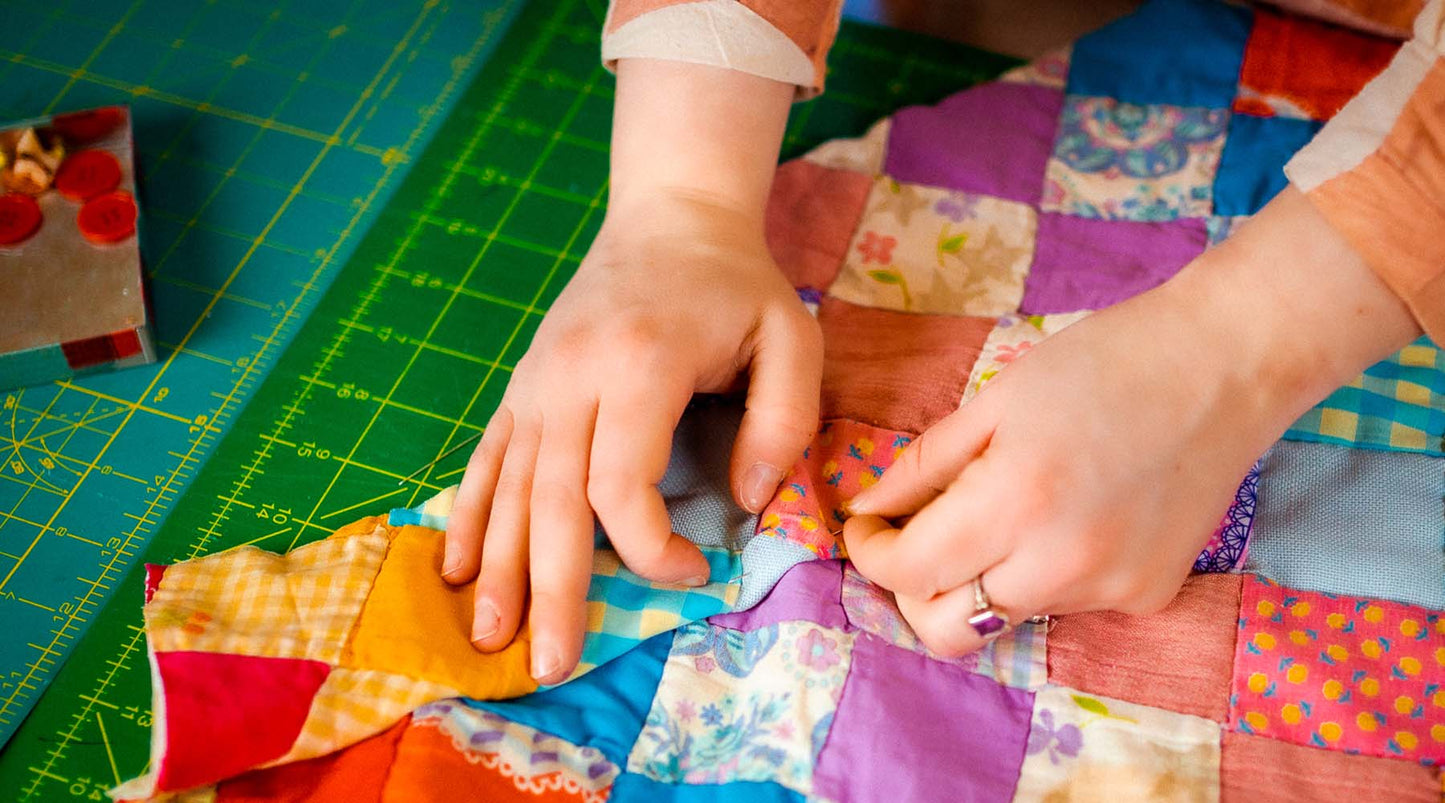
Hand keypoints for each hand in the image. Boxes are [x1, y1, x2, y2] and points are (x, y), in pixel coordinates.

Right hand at [442, 193, 820, 682]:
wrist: (668, 219)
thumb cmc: (736, 285)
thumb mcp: (790, 337)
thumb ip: (782, 422)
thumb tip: (747, 504)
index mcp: (638, 366)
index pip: (619, 484)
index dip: (650, 548)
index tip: (697, 572)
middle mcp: (571, 378)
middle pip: (551, 501)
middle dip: (550, 590)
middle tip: (551, 667)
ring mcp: (536, 383)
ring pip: (508, 490)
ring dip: (498, 569)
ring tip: (488, 639)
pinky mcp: (522, 387)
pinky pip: (487, 460)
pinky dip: (469, 517)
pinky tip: (454, 569)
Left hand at [843, 188, 1418, 656]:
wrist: (1227, 364)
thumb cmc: (1105, 361)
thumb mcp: (995, 399)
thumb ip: (923, 466)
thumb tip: (868, 511)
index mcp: (1014, 502)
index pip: (908, 572)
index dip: (869, 553)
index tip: (866, 525)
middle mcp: (1061, 564)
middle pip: (946, 628)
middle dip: (911, 592)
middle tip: (913, 538)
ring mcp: (1109, 589)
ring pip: (1004, 616)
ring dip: (978, 580)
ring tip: (1000, 511)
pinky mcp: (1146, 597)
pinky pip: (1064, 605)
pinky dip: (1041, 572)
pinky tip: (1067, 514)